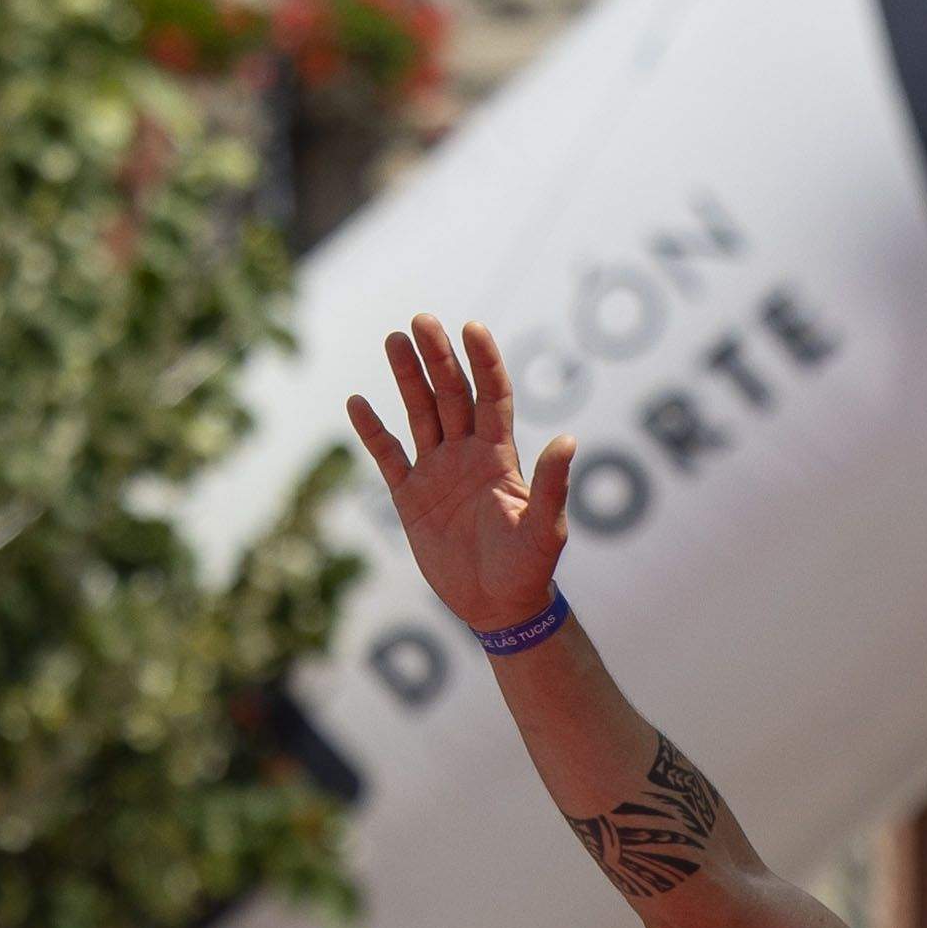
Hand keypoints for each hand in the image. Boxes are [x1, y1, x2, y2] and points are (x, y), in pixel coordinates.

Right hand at [341, 316, 575, 634]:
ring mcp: (437, 472)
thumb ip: (552, 485)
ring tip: (393, 340)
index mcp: (501, 456)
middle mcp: (468, 454)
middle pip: (451, 394)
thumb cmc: (530, 568)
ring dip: (407, 378)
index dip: (484, 362)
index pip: (492, 396)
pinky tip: (357, 403)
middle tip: (421, 320)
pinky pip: (388, 456)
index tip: (472, 327)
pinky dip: (372, 432)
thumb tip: (568, 439)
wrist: (498, 607)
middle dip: (437, 357)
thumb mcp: (545, 528)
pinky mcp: (410, 497)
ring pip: (419, 413)